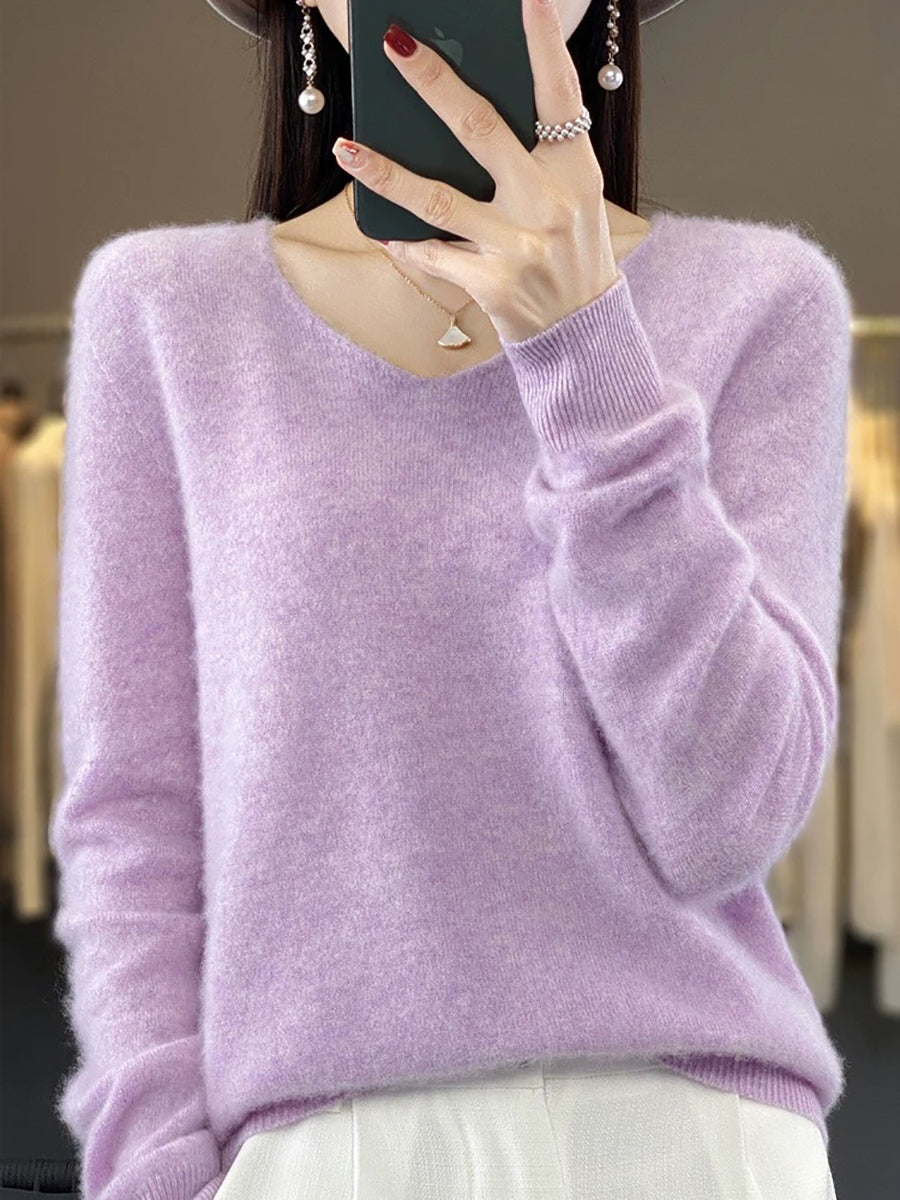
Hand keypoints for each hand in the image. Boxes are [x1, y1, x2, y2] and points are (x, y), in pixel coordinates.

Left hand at [331, 0, 620, 345]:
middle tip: (394, 45)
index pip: (560, 95)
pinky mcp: (492, 284)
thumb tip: (465, 112)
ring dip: (386, 172)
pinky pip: (434, 255)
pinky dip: (404, 243)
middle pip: (480, 129)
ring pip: (438, 198)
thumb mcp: (576, 197)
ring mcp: (519, 245)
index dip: (544, 45)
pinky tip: (380, 229)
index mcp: (575, 170)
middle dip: (432, 82)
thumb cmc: (572, 254)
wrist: (584, 332)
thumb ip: (537, 154)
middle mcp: (548, 202)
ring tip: (347, 148)